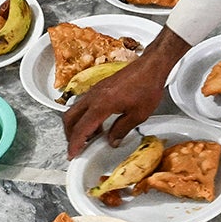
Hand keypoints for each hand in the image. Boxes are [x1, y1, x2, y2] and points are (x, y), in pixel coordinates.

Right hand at [63, 29, 186, 158]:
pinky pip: (84, 104)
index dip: (75, 144)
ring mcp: (95, 90)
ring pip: (75, 110)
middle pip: (70, 118)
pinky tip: (98, 124)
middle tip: (76, 147)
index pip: (81, 128)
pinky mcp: (99, 88)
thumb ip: (121, 130)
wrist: (150, 67)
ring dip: (77, 125)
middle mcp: (93, 96)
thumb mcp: (138, 115)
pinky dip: (85, 116)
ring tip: (89, 138)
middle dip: (69, 135)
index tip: (72, 154)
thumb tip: (111, 141)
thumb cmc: (147, 87)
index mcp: (101, 105)